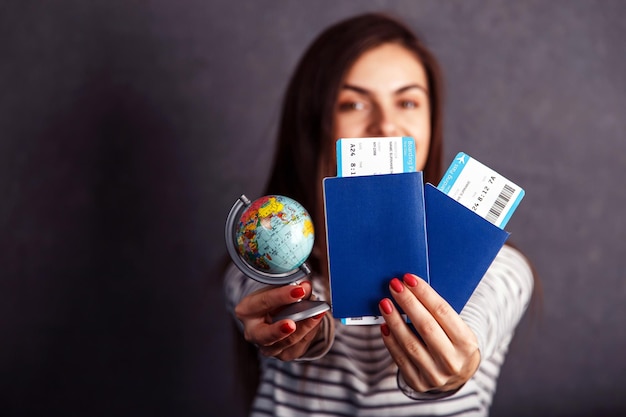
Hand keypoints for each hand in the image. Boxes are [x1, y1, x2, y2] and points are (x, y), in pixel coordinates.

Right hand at [235, 281, 325, 360]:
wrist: (275, 315)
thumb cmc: (273, 300)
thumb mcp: (278, 289)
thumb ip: (291, 288)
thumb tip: (306, 287)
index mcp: (246, 310)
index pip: (263, 302)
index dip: (281, 296)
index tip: (299, 290)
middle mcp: (253, 332)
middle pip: (265, 335)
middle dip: (278, 330)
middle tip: (292, 324)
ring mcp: (267, 347)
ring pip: (287, 342)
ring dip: (304, 327)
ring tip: (317, 313)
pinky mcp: (283, 354)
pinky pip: (299, 345)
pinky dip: (310, 331)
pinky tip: (317, 320)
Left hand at [378, 273, 479, 393]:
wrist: (457, 374)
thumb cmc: (453, 342)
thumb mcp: (457, 328)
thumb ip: (439, 313)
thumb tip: (412, 287)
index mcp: (466, 343)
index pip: (443, 312)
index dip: (424, 293)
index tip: (409, 278)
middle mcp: (452, 361)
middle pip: (426, 326)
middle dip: (408, 303)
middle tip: (394, 285)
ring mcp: (435, 375)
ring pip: (410, 343)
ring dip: (394, 320)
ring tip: (385, 303)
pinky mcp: (418, 382)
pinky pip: (400, 358)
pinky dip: (390, 340)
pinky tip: (384, 325)